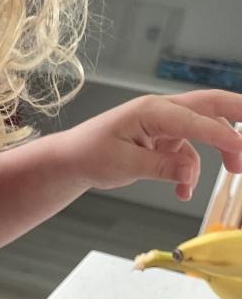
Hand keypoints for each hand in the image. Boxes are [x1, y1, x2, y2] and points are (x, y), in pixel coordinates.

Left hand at [64, 90, 241, 201]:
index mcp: (151, 111)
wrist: (73, 159)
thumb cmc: (90, 155)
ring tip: (232, 172)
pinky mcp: (164, 138)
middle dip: (240, 116)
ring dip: (217, 152)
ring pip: (204, 130)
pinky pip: (188, 151)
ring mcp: (165, 124)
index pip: (195, 120)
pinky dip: (190, 171)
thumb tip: (190, 174)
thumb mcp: (124, 165)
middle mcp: (162, 111)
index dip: (223, 135)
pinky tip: (183, 192)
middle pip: (211, 106)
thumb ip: (160, 167)